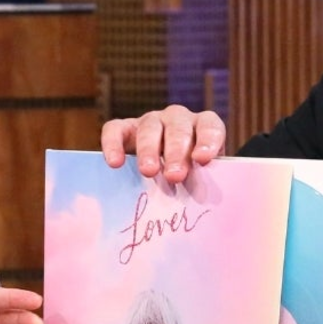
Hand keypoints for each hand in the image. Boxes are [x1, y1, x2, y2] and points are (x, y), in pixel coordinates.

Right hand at [100, 104, 227, 183]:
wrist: (164, 176)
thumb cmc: (188, 178)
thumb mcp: (201, 178)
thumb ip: (205, 183)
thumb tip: (205, 204)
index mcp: (202, 127)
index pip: (209, 126)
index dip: (207, 141)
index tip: (203, 159)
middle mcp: (177, 119)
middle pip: (178, 129)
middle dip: (176, 152)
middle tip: (174, 176)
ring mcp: (150, 121)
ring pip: (150, 128)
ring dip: (149, 150)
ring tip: (148, 172)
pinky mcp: (125, 128)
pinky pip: (115, 129)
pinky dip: (113, 143)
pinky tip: (115, 163)